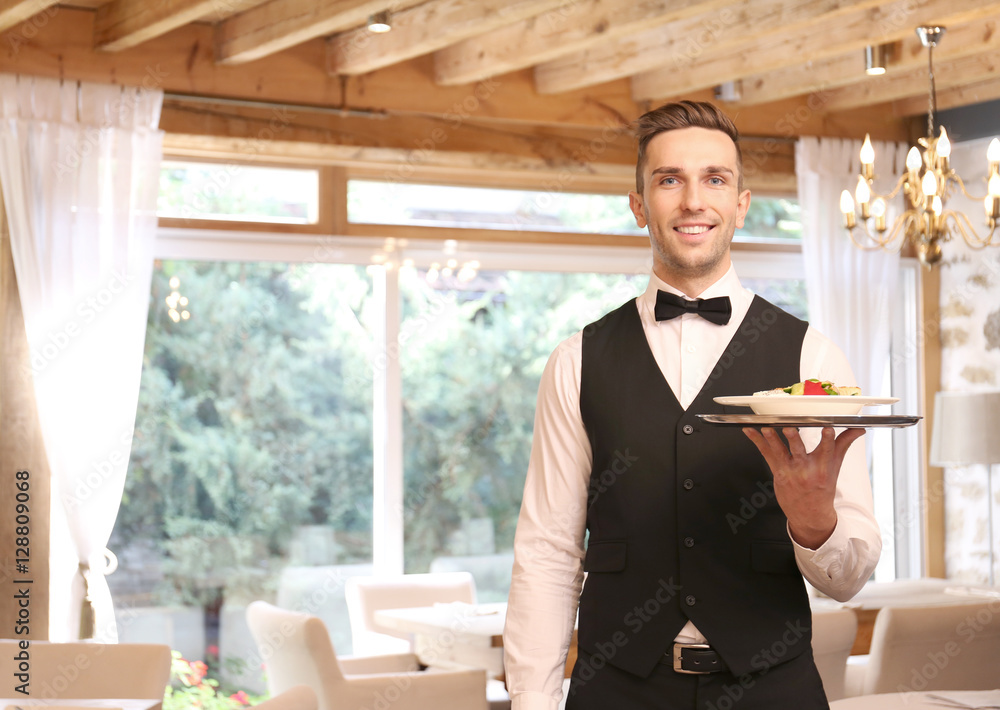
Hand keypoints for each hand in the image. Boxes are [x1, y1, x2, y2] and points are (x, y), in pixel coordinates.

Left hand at [742, 426, 865, 548]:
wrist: (810, 514)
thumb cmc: (822, 488)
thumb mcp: (836, 467)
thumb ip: (844, 444)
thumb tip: (858, 429)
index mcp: (823, 466)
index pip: (827, 450)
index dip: (827, 439)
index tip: (827, 428)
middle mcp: (806, 469)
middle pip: (799, 450)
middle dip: (794, 439)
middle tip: (789, 429)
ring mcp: (790, 471)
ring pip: (780, 452)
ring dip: (771, 439)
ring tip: (766, 428)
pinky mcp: (778, 472)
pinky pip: (766, 454)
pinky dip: (757, 441)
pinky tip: (749, 431)